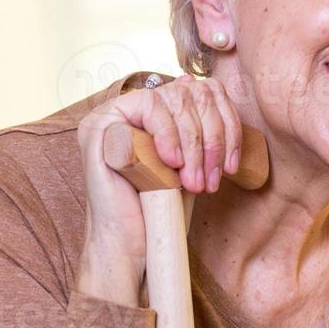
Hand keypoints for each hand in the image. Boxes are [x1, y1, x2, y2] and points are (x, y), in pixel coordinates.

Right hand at [75, 74, 243, 305]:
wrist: (132, 247)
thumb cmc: (160, 210)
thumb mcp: (189, 162)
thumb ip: (194, 126)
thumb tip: (193, 81)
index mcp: (150, 115)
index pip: (198, 92)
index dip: (225, 123)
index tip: (230, 166)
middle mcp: (127, 110)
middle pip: (188, 93)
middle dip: (209, 137)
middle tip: (210, 180)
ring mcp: (110, 115)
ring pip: (171, 99)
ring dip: (192, 143)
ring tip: (192, 181)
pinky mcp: (98, 126)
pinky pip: (146, 106)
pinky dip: (167, 134)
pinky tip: (171, 164)